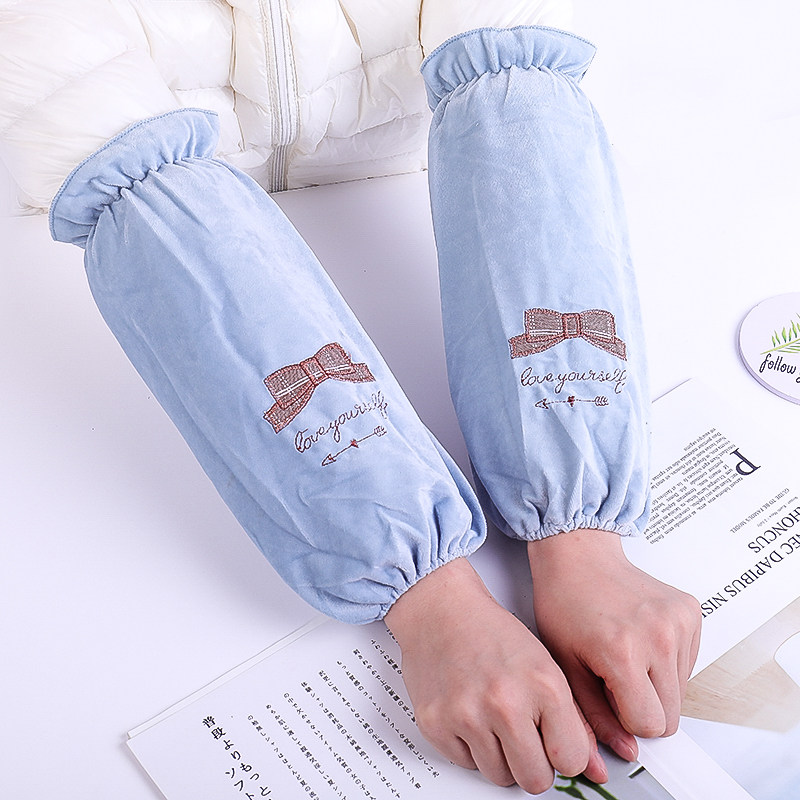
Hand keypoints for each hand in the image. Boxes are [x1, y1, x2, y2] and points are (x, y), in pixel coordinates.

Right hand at [384, 557, 607, 793]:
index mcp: (543, 686)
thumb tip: (592, 769)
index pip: (571, 760)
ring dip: (501, 757)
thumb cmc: (493, 634)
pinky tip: (470, 713)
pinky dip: (470, 747)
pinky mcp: (435, 723)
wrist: (442, 610)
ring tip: (494, 719)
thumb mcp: (545, 667)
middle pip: (535, 780)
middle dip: (534, 764)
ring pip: (499, 777)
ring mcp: (467, 715)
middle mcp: (505, 702)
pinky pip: (465, 764)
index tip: (555, 743)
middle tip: (524, 737)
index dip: (564, 754)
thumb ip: (571, 720)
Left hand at [528, 530, 701, 761]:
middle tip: (613, 677)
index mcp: (622, 650)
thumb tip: (625, 751)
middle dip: (642, 706)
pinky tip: (638, 638)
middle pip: (672, 715)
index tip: (606, 695)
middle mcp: (658, 635)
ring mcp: (679, 621)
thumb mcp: (564, 664)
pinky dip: (666, 661)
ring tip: (624, 654)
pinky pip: (688, 663)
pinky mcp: (690, 611)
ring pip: (682, 692)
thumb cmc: (563, 601)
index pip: (650, 725)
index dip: (625, 719)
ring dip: (655, 685)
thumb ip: (593, 716)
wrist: (577, 554)